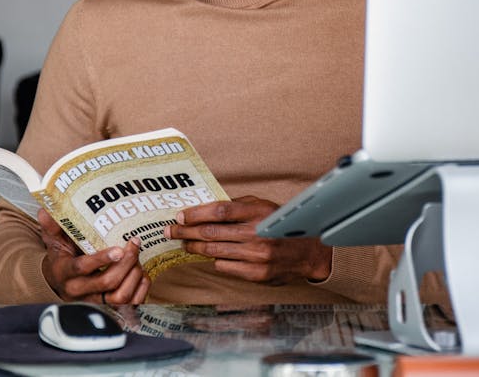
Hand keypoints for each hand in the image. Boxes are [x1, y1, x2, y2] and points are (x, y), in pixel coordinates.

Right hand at [37, 209, 150, 304]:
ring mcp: (96, 302)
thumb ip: (52, 227)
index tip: (119, 249)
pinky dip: (141, 289)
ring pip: (120, 296)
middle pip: (107, 282)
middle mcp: (80, 291)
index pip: (83, 267)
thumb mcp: (54, 241)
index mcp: (66, 272)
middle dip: (125, 263)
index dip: (102, 259)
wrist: (61, 283)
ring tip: (138, 257)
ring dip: (134, 276)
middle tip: (134, 244)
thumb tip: (46, 211)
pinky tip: (142, 273)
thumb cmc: (62, 258)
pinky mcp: (109, 309)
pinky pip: (131, 304)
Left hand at [165, 196, 332, 284]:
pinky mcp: (256, 274)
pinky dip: (214, 259)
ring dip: (194, 247)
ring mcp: (256, 256)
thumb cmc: (280, 225)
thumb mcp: (263, 206)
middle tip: (171, 230)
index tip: (180, 215)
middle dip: (186, 231)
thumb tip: (205, 206)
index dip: (196, 213)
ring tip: (183, 242)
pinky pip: (225, 266)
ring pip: (214, 251)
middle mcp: (257, 234)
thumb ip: (237, 205)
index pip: (219, 210)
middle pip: (211, 232)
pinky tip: (208, 254)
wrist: (307, 253)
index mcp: (258, 212)